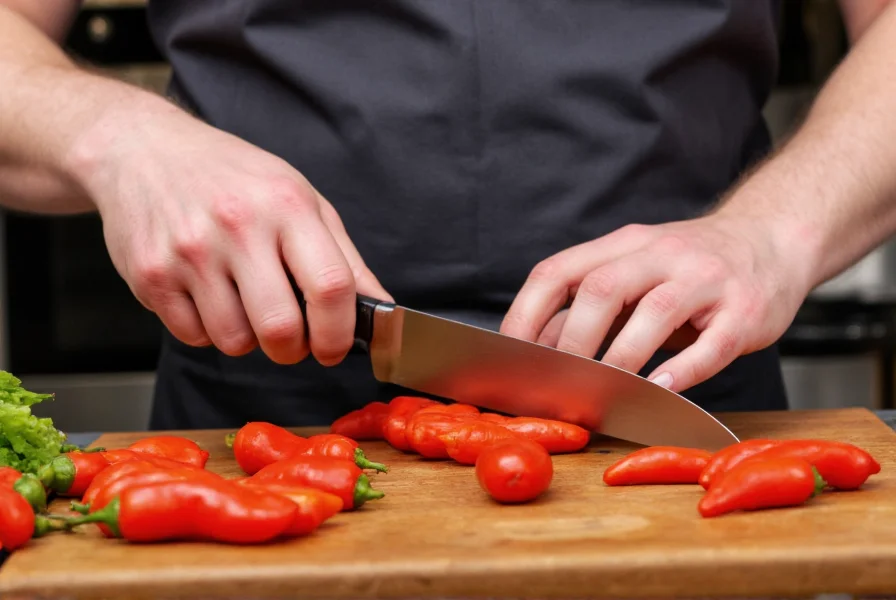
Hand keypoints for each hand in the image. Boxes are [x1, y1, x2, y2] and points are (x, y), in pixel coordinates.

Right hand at [67, 101, 390, 365]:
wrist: (141, 149)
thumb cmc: (233, 177)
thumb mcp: (300, 198)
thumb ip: (345, 258)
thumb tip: (380, 308)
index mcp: (286, 205)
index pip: (330, 286)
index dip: (339, 333)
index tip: (335, 348)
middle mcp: (237, 227)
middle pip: (280, 329)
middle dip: (293, 349)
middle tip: (291, 338)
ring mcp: (189, 252)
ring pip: (235, 341)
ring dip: (248, 338)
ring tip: (243, 302)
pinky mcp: (151, 275)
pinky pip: (194, 336)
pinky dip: (207, 330)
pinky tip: (206, 294)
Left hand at [500, 216, 809, 392]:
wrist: (773, 238)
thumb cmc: (690, 267)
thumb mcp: (633, 273)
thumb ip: (587, 306)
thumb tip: (536, 348)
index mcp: (622, 245)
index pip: (557, 272)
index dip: (526, 314)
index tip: (510, 356)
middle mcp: (661, 252)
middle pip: (602, 290)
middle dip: (573, 343)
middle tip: (559, 383)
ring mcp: (706, 278)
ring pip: (655, 313)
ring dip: (622, 359)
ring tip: (603, 393)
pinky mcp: (745, 309)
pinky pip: (712, 343)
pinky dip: (682, 371)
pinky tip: (660, 391)